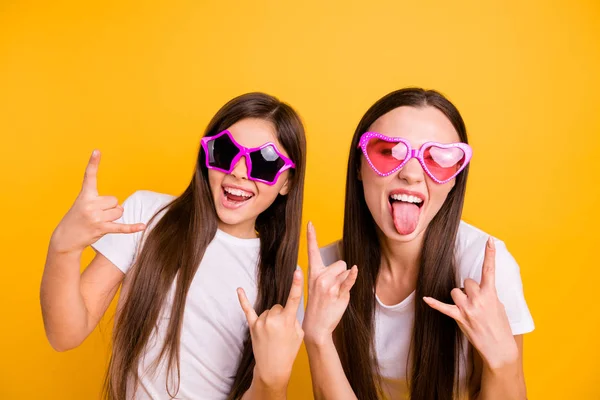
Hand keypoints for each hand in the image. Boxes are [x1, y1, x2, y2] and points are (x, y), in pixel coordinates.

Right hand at [50, 150, 145, 253]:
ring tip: (99, 222)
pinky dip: (132, 227)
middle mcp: (89, 204)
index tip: (97, 151)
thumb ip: (99, 201)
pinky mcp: (101, 228)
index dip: (93, 163)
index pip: (90, 176)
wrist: (65, 238)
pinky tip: (142, 226)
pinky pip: (121, 227)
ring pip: (119, 211)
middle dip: (110, 208)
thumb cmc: (77, 219)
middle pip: (115, 200)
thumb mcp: (83, 205)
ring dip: (113, 218)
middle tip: (96, 215)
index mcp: (85, 195)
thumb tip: (119, 206)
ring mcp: (95, 217)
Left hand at [237, 269, 304, 389]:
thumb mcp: (299, 334)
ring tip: (273, 335)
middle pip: (279, 306)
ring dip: (271, 318)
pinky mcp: (252, 326)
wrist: (273, 369)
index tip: (298, 270)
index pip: (294, 299)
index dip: (297, 284)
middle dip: (281, 315)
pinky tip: (239, 290)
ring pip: (268, 310)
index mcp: (288, 321)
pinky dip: (243, 299)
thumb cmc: (289, 351)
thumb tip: (286, 309)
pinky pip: (247, 310)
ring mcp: (261, 322)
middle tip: (282, 331)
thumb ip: (294, 318)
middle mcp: (273, 319)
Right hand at [302, 222, 357, 344]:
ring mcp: (329, 285)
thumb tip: (347, 267)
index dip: (311, 236)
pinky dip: (353, 276)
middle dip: (341, 273)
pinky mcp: (339, 293)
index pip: (312, 251)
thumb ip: (327, 273)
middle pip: (341, 263)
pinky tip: (355, 270)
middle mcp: (320, 276)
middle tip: (332, 289)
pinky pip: (348, 281)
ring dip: (346, 282)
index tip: (310, 223)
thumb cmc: (319, 304)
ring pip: (347, 272)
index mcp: (313, 273)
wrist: (316, 326)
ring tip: (335, 295)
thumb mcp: (316, 286)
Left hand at [423, 237, 517, 369]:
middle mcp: (478, 299)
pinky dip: (434, 303)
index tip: (489, 240)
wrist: (499, 348)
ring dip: (459, 297)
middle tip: (477, 301)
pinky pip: (443, 307)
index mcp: (491, 294)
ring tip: (468, 308)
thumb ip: (488, 293)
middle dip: (470, 288)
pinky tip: (425, 298)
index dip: (490, 254)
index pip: (489, 270)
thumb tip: (479, 288)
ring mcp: (467, 308)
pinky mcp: (459, 317)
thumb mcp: (499, 306)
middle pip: (467, 281)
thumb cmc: (501, 327)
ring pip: (455, 290)